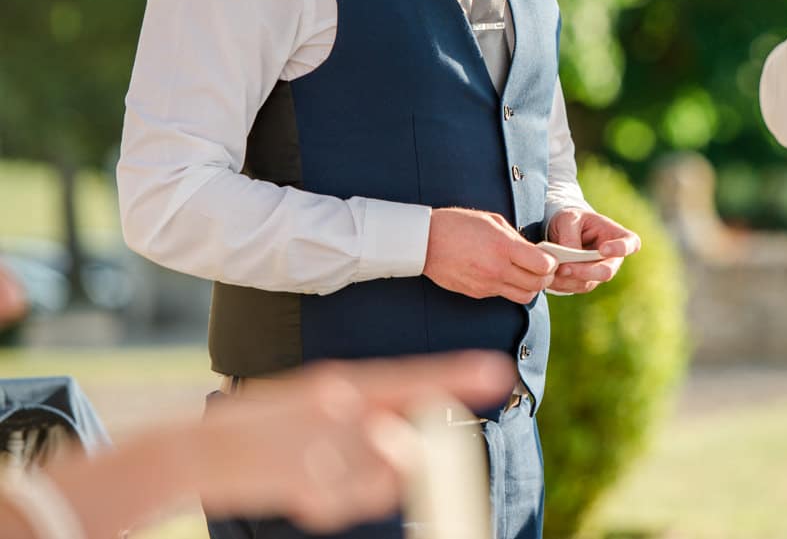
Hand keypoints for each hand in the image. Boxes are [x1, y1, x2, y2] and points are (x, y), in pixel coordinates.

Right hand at [194, 351, 513, 531]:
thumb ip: (366, 412)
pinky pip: (347, 503)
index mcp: (341, 382)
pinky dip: (332, 503)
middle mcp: (336, 410)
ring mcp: (321, 448)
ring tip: (321, 473)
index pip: (410, 377)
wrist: (199, 452)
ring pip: (380, 478)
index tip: (498, 372)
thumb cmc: (268, 424)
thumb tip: (406, 439)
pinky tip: (301, 490)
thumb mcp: (318, 401)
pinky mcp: (305, 484)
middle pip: (403, 443)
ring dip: (365, 484)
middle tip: (371, 454)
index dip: (456, 375)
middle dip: (404, 457)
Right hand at [423, 207, 556, 302]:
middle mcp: (497, 270)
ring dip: (530, 287)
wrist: (425, 242)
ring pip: (523, 297)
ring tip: (526, 274)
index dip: (551, 263)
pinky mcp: (477, 294)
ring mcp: (486, 285)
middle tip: (544, 268)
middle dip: (546, 277)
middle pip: (537, 285)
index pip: (542, 266)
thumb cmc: (459, 225)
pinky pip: (503, 295)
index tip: (549, 257)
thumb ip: (517, 239)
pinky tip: (504, 274)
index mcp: (503, 248)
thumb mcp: (493, 222)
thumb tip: (534, 252)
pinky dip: (510, 288)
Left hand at [546, 208, 640, 294]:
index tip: (603, 249)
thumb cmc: (571, 220)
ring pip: (589, 283)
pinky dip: (562, 284)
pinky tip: (550, 277)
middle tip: (565, 268)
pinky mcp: (584, 281)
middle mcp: (612, 258)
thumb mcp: (568, 219)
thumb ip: (570, 236)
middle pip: (607, 271)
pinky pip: (575, 287)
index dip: (621, 249)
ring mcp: (598, 272)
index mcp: (615, 235)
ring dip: (569, 280)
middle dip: (586, 271)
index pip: (630, 243)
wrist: (560, 230)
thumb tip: (570, 259)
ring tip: (551, 272)